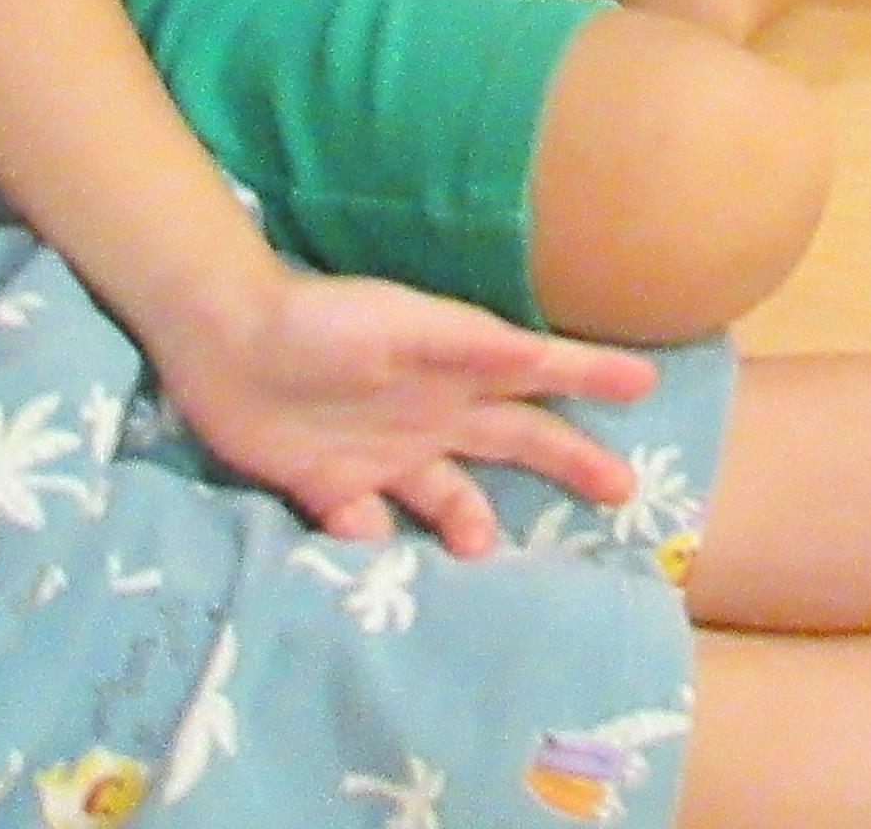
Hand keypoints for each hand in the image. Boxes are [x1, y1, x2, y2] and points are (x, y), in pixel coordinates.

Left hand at [152, 266, 654, 555]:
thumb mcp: (400, 324)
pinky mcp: (329, 483)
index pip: (540, 373)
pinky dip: (370, 539)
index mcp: (456, 367)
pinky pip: (364, 524)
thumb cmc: (320, 320)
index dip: (593, 376)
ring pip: (446, 495)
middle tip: (623, 490)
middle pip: (514, 441)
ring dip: (468, 523)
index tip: (647, 382)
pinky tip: (366, 542)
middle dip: (569, 461)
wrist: (223, 339)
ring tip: (480, 549)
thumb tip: (536, 357)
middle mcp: (431, 412)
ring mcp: (383, 451)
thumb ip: (467, 345)